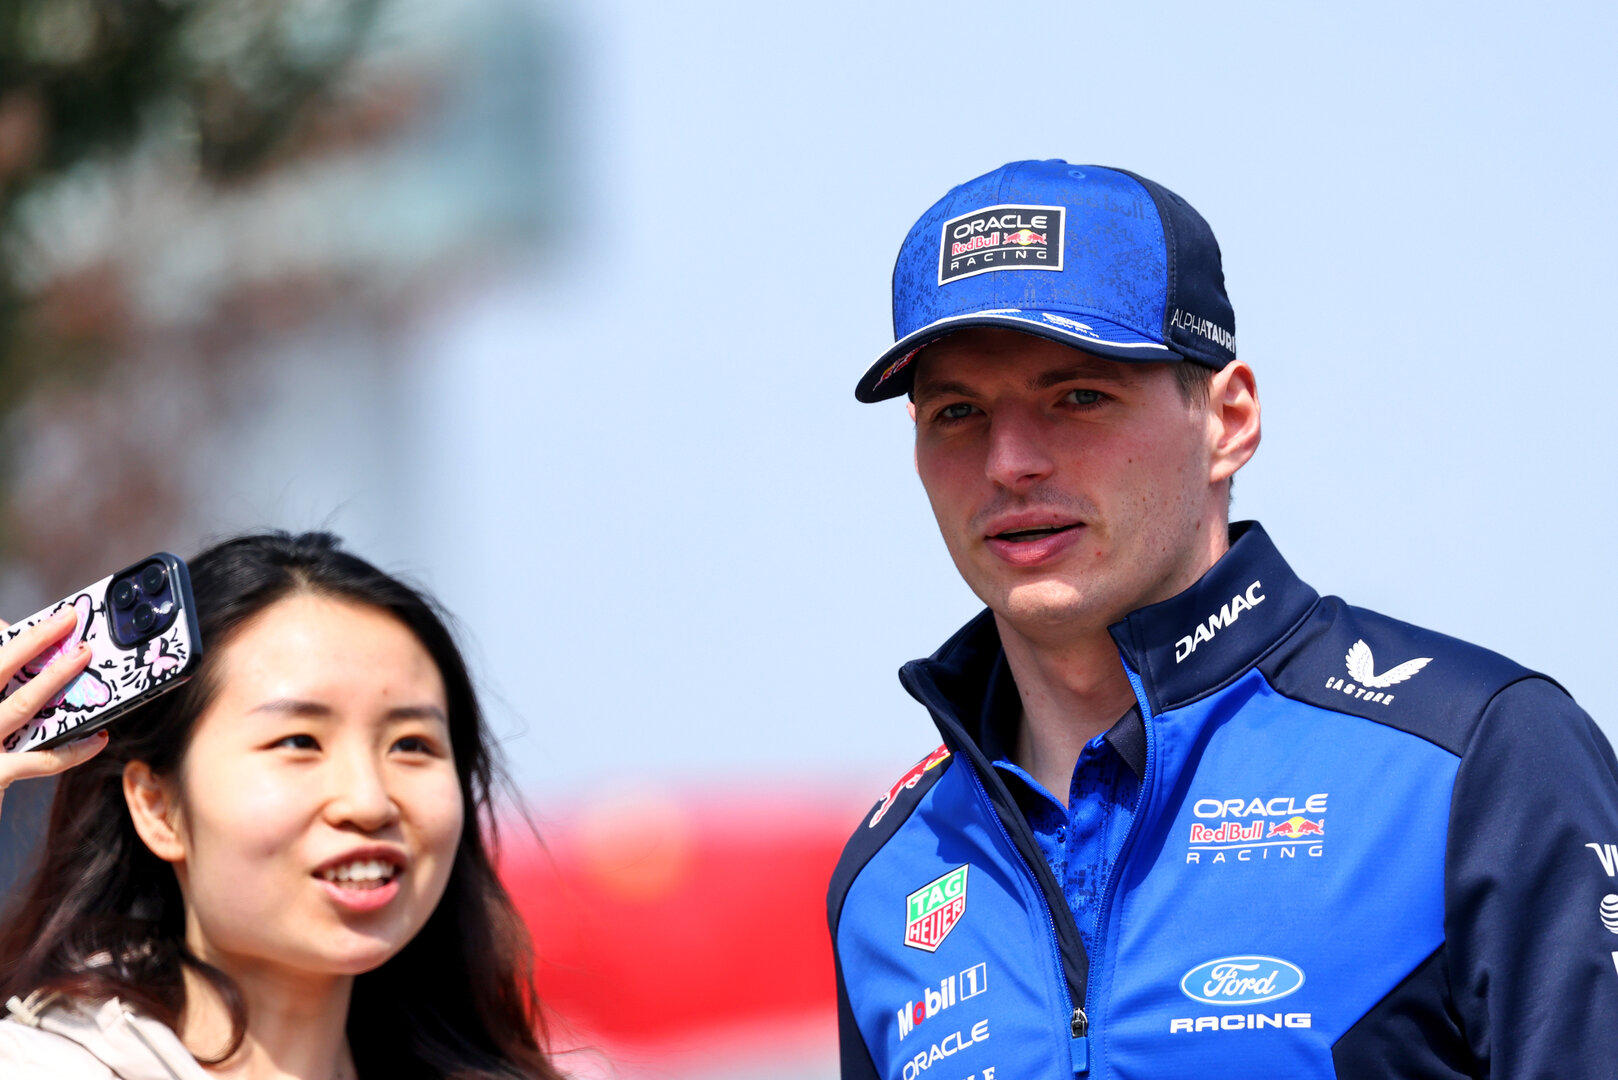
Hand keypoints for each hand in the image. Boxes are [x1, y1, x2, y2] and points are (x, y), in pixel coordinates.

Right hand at [0, 607, 108, 822]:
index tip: (48, 615)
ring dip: (56, 678)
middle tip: (68, 618)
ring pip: (23, 704)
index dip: (18, 635)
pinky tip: (99, 737)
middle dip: (36, 639)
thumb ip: (0, 683)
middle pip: (0, 666)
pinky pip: (44, 759)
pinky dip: (76, 749)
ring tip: (85, 655)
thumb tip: (14, 638)